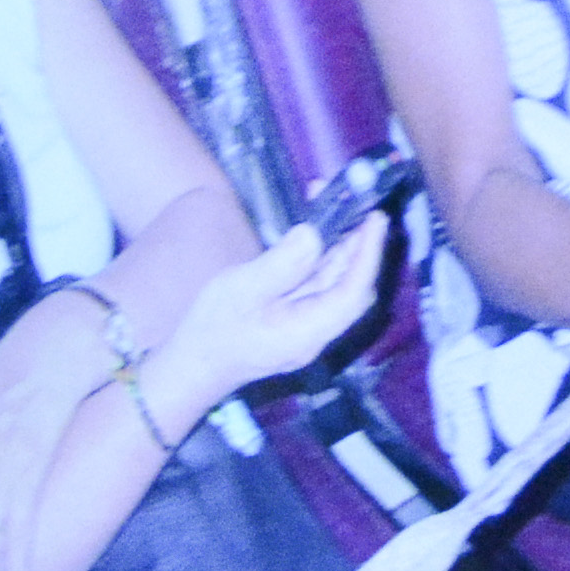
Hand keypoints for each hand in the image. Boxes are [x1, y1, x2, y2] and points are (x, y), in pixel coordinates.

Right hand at [164, 219, 385, 404]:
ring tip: (334, 207)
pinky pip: (317, 286)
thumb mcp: (241, 290)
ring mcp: (308, 326)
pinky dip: (319, 258)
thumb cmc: (212, 331)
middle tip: (358, 205)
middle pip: (350, 286)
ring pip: (335, 283)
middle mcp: (317, 331)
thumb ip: (281, 264)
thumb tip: (313, 234)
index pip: (352, 292)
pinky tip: (312, 233)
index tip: (375, 219)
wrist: (194, 365)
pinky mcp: (297, 318)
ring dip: (338, 246)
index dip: (368, 254)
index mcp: (308, 331)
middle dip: (358, 245)